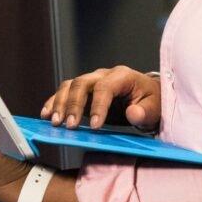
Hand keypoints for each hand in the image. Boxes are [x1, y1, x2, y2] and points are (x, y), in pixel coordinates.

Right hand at [41, 66, 160, 129]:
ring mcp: (91, 82)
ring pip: (69, 86)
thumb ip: (145, 112)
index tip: (95, 126)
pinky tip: (46, 114)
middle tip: (68, 126)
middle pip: (82, 83)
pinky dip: (54, 102)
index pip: (105, 87)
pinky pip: (65, 92)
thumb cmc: (152, 102)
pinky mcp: (83, 92)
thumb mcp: (155, 109)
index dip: (99, 106)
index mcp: (122, 76)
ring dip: (59, 104)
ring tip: (54, 122)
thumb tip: (133, 113)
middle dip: (73, 105)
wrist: (148, 98)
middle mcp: (103, 75)